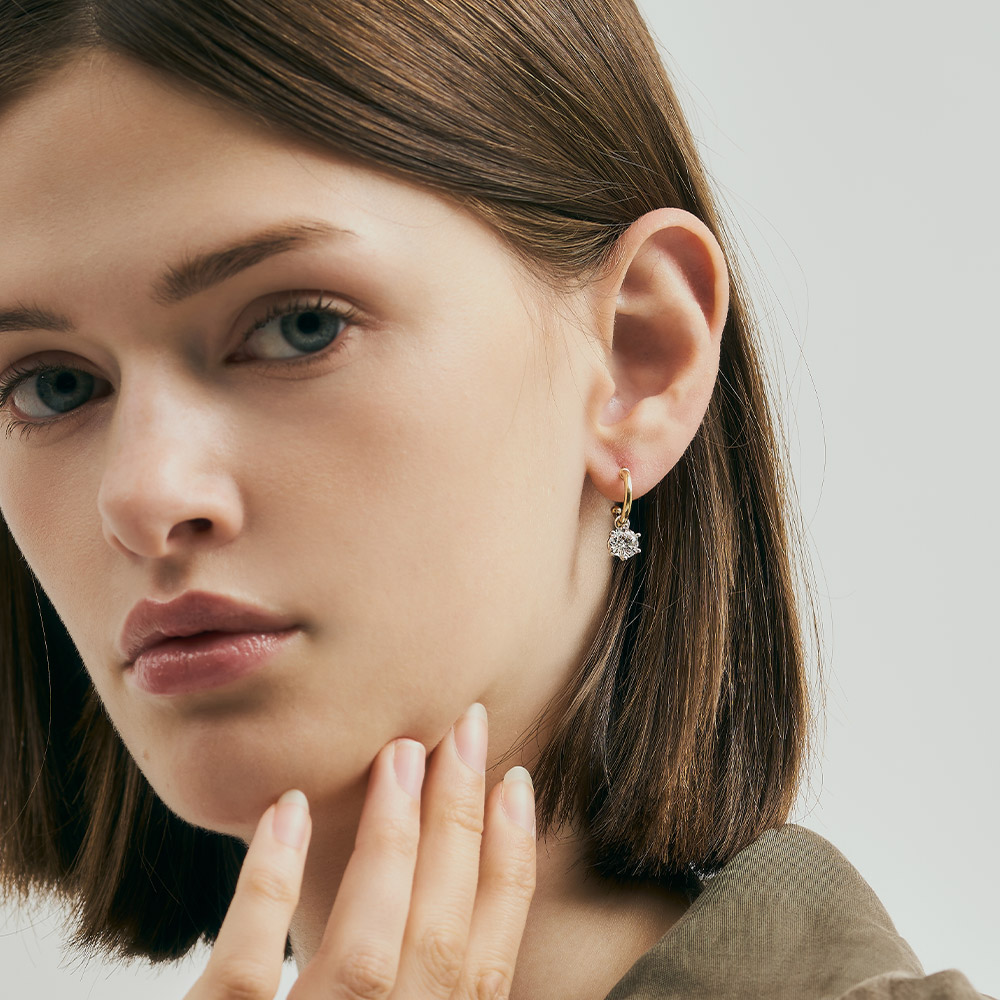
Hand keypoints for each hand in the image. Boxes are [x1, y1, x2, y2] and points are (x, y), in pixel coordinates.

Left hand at [185, 701, 537, 998]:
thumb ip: (425, 985)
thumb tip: (462, 913)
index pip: (484, 959)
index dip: (508, 866)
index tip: (515, 782)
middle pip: (436, 937)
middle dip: (458, 824)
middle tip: (462, 730)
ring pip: (362, 950)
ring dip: (390, 843)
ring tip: (400, 754)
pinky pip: (244, 973)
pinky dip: (268, 887)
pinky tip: (289, 811)